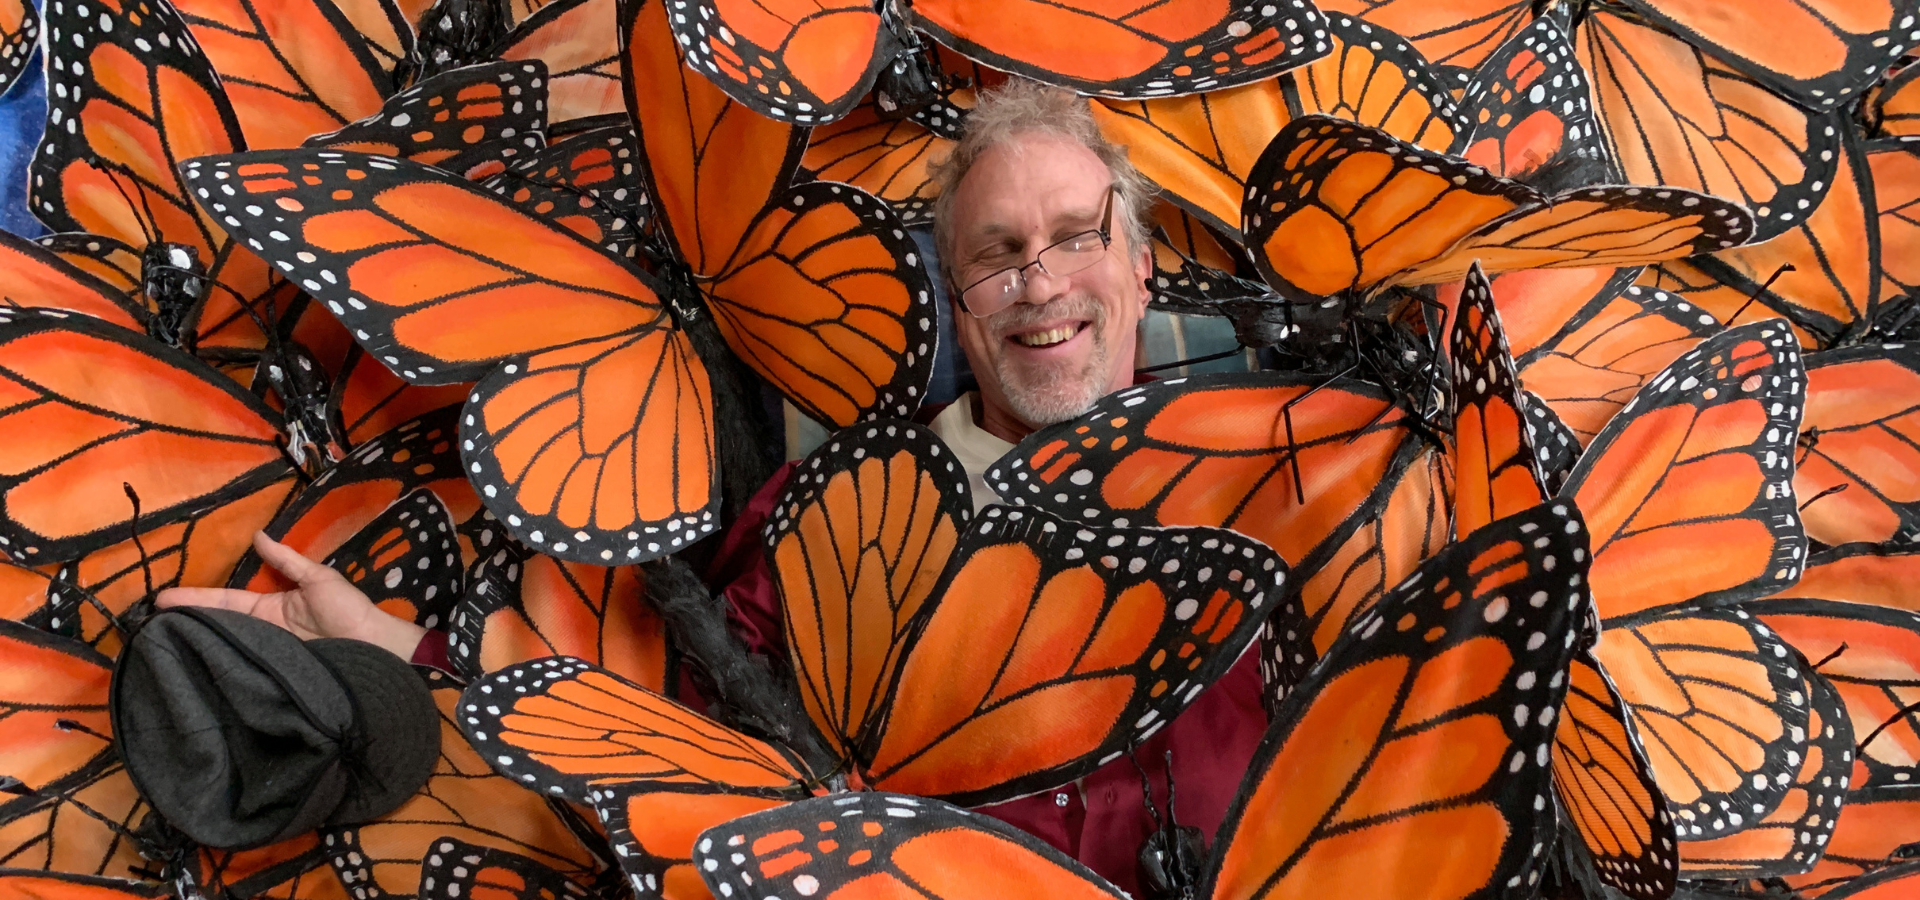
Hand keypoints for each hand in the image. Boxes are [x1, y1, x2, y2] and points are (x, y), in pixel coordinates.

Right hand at [155, 531, 427, 659]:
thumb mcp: (318, 578)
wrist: (378, 647)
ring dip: (197, 648)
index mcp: (269, 608)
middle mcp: (262, 633)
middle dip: (183, 626)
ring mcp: (267, 655)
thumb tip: (257, 535)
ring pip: (225, 651)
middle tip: (145, 627)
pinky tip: (196, 673)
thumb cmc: (350, 609)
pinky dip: (222, 671)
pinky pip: (244, 672)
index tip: (160, 598)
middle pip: (217, 627)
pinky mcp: (275, 676)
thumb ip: (287, 561)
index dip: (193, 599)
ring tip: (158, 648)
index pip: (223, 601)